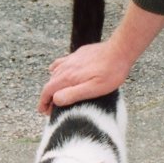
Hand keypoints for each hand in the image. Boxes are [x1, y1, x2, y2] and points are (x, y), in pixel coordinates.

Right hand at [38, 2, 163, 113]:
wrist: (120, 51)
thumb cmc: (110, 73)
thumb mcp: (94, 89)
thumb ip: (73, 94)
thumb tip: (56, 99)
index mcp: (68, 77)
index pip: (48, 90)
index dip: (43, 102)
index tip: (43, 111)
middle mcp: (67, 67)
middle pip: (50, 82)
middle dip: (47, 95)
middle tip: (49, 107)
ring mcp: (72, 59)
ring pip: (55, 72)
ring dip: (52, 83)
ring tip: (55, 92)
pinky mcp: (79, 54)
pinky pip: (62, 62)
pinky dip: (58, 70)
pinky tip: (61, 71)